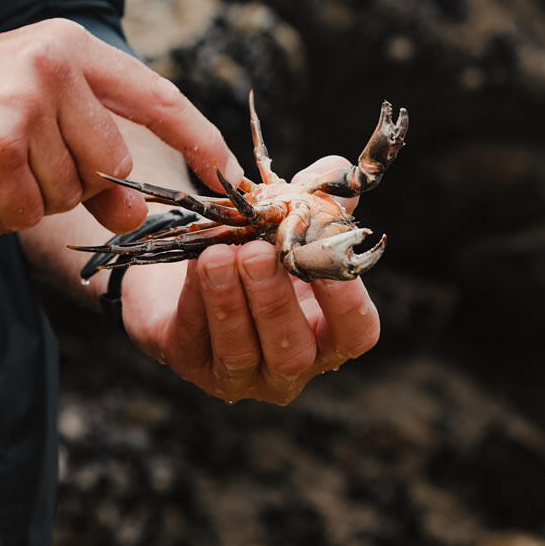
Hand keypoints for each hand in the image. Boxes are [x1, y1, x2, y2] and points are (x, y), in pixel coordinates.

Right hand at [0, 19, 239, 235]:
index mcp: (66, 45)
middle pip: (112, 165)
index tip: (229, 177)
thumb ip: (87, 154)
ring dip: (24, 202)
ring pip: (68, 197)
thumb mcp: (26, 116)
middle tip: (12, 169)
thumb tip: (135, 212)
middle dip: (71, 187)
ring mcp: (24, 105)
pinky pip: (27, 215)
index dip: (198, 139)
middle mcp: (52, 65)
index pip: (156, 95)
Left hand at [118, 157, 381, 403]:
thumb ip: (320, 194)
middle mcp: (289, 366)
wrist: (189, 256)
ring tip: (219, 254)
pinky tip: (195, 262)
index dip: (348, 305)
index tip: (328, 265)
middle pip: (293, 352)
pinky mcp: (191, 364)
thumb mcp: (291, 218)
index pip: (355, 334)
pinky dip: (195, 298)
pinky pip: (194, 337)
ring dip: (230, 300)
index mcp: (328, 333)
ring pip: (239, 351)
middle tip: (257, 253)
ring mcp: (240, 374)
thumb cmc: (257, 242)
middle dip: (274, 301)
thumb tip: (332, 171)